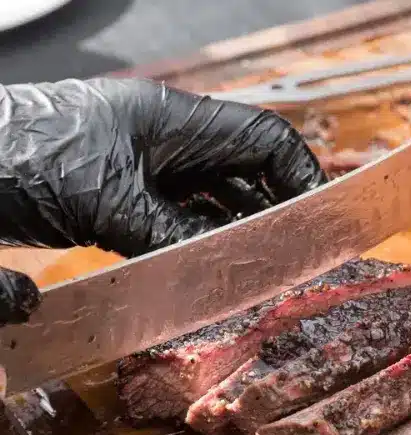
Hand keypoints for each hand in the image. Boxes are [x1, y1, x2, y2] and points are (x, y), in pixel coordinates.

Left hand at [0, 77, 326, 326]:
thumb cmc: (27, 156)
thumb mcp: (107, 201)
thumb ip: (170, 237)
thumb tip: (220, 271)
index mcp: (174, 121)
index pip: (261, 138)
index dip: (298, 173)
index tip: (316, 213)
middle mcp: (170, 143)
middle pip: (244, 172)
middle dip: (272, 210)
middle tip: (290, 254)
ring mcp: (150, 170)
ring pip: (214, 201)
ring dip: (235, 232)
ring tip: (256, 269)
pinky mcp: (130, 196)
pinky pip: (182, 220)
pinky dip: (200, 244)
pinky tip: (210, 269)